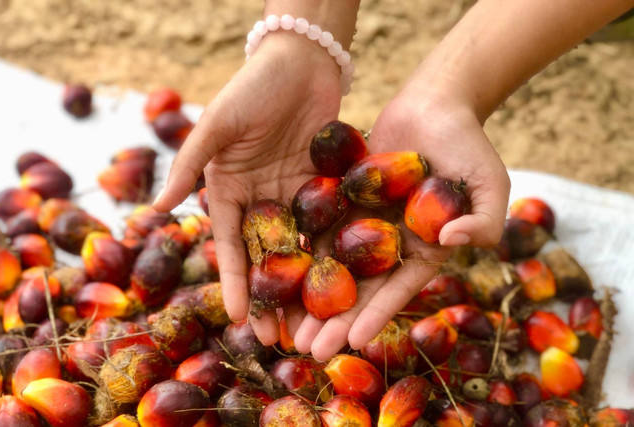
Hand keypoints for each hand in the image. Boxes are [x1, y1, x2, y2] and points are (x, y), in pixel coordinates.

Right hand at [153, 33, 343, 343]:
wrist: (301, 61)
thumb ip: (189, 164)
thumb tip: (155, 207)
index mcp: (229, 190)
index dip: (236, 282)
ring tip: (314, 324)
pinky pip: (330, 224)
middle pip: (267, 256)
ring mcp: (294, 195)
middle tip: (281, 338)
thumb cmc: (252, 88)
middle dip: (273, 297)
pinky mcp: (326, 187)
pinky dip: (335, 253)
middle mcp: (260, 199)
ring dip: (306, 286)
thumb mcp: (216, 125)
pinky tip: (344, 284)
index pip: (231, 245)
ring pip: (300, 248)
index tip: (238, 317)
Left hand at [293, 88, 510, 360]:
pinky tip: (275, 273)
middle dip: (335, 319)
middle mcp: (389, 242)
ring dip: (311, 295)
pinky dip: (300, 249)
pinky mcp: (341, 198)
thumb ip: (484, 219)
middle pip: (359, 286)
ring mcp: (363, 221)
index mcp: (423, 249)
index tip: (354, 342)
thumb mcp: (491, 184)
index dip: (377, 315)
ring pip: (333, 264)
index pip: (397, 289)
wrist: (436, 104)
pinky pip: (318, 225)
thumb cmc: (469, 145)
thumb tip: (455, 240)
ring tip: (287, 325)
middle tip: (307, 348)